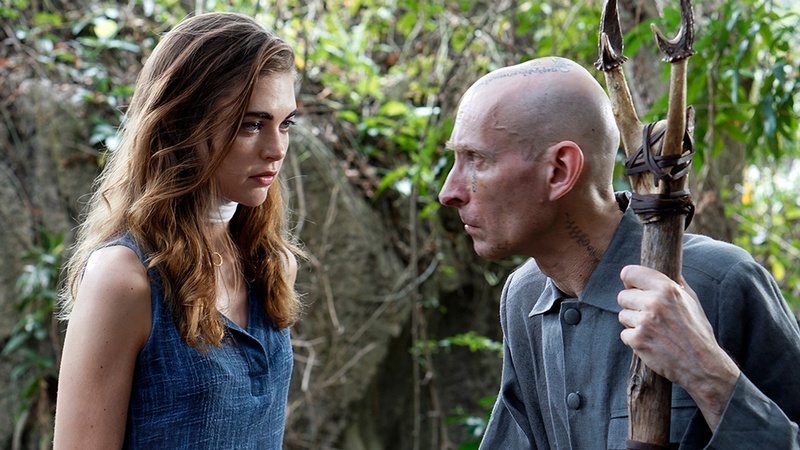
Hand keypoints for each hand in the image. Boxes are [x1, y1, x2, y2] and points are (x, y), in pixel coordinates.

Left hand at [617, 265, 739, 430]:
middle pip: (622, 296)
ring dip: (633, 323)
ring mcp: (644, 321)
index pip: (629, 273)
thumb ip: (674, 283)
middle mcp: (654, 302)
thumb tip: (664, 266)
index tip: (633, 288)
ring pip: (622, 315)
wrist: (702, 365)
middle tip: (649, 316)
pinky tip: (651, 342)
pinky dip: (634, 340)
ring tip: (653, 330)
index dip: (630, 281)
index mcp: (666, 288)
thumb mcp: (691, 300)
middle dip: (632, 306)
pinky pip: (624, 334)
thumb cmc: (697, 331)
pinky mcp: (638, 340)